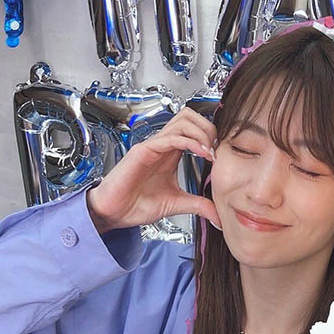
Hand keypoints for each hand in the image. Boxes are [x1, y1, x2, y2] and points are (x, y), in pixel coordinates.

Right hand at [86, 107, 220, 233]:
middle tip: (216, 149)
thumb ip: (199, 205)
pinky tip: (201, 155)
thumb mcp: (177, 204)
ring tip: (209, 152)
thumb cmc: (137, 205)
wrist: (114, 213)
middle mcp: (163, 145)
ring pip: (181, 120)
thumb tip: (219, 216)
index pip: (194, 129)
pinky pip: (170, 137)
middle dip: (208, 128)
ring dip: (201, 133)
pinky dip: (190, 142)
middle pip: (189, 116)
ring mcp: (153, 146)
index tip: (220, 157)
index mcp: (170, 153)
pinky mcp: (143, 151)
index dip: (211, 137)